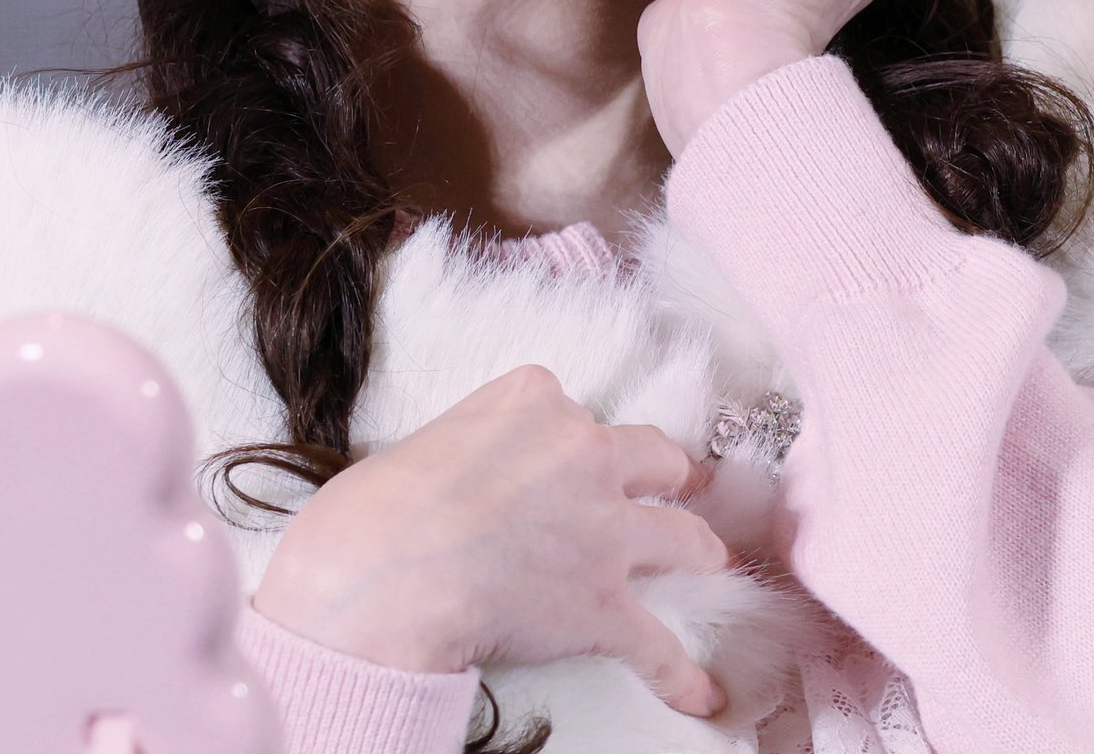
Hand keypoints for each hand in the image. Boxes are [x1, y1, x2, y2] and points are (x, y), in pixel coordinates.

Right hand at [253, 364, 730, 718]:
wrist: (387, 570)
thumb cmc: (381, 508)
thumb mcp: (433, 438)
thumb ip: (477, 450)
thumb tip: (471, 490)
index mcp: (535, 399)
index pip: (568, 409)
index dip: (565, 440)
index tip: (563, 456)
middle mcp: (584, 451)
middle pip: (649, 452)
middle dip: (667, 469)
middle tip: (683, 479)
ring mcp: (604, 527)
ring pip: (678, 534)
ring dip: (698, 548)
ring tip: (711, 557)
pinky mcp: (605, 603)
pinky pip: (658, 645)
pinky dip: (682, 674)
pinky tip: (703, 694)